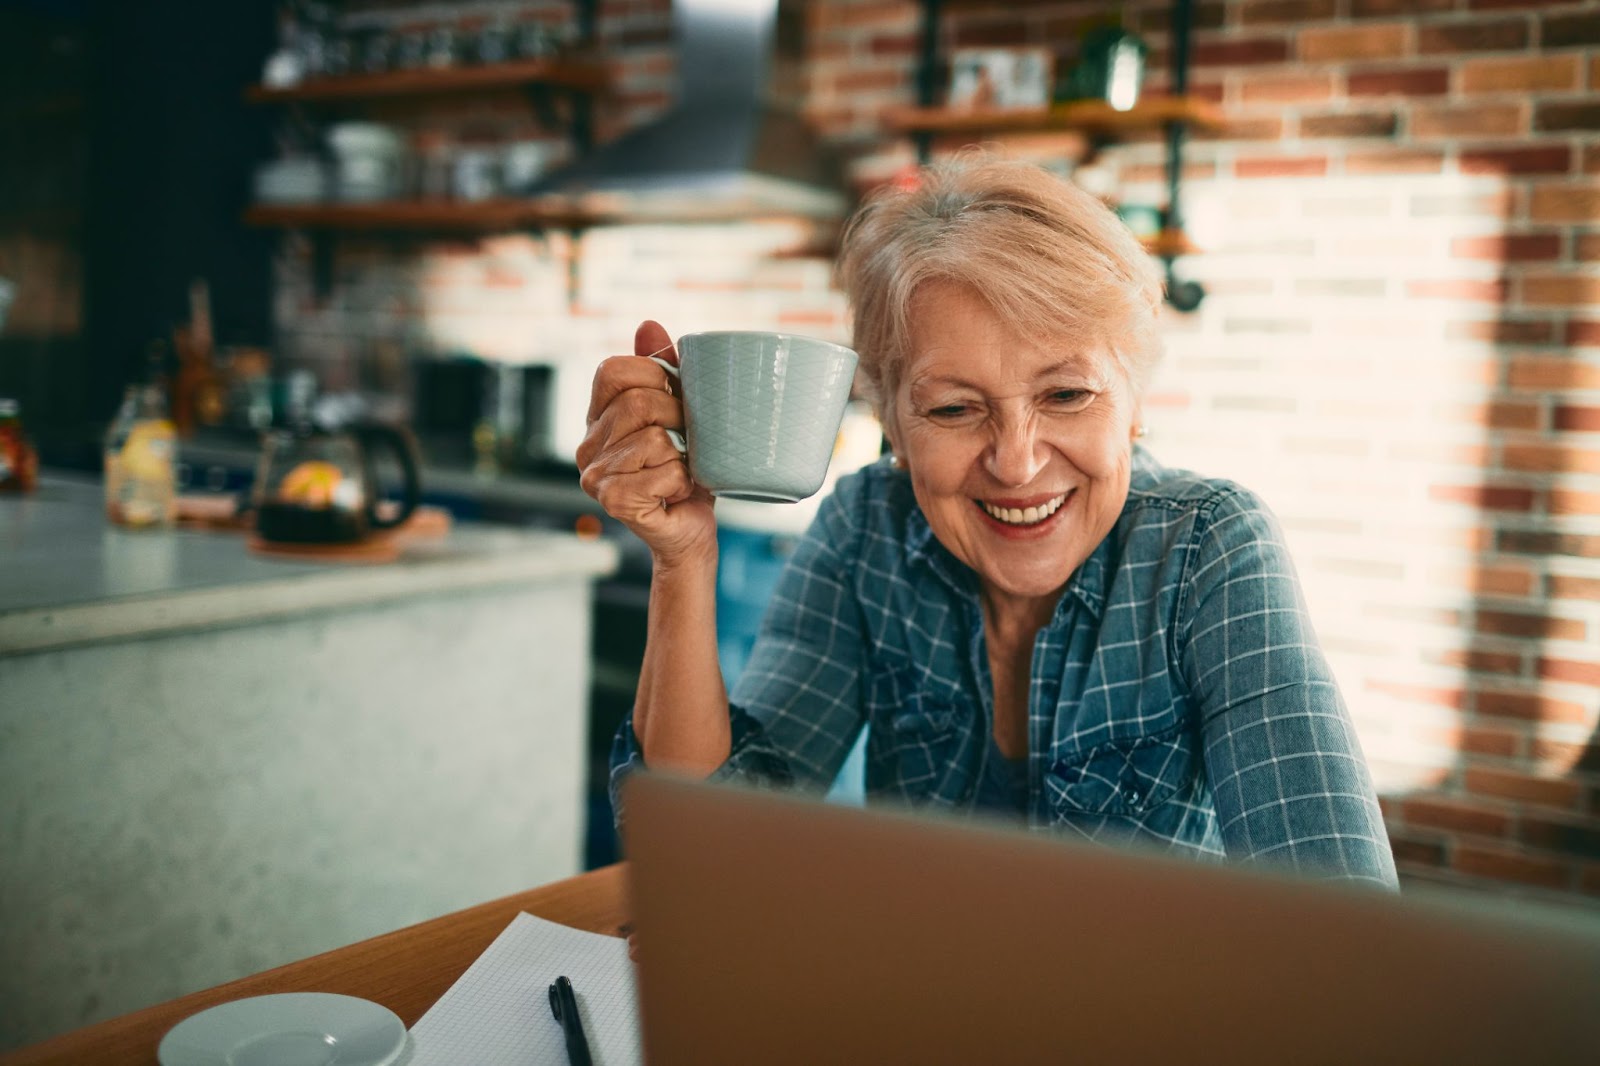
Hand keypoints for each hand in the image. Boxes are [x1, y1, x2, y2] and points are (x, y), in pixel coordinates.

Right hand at [577, 321, 716, 564]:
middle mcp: (587, 445)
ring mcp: (594, 476)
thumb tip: (648, 325)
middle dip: (679, 418)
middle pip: (638, 404)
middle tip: (688, 440)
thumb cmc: (686, 469)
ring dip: (684, 455)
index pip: (612, 370)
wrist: (689, 530)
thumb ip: (664, 368)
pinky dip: (684, 481)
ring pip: (655, 440)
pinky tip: (677, 491)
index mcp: (597, 417)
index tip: (675, 398)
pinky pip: (663, 473)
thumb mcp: (681, 412)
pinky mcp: (613, 502)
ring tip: (681, 468)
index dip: (653, 376)